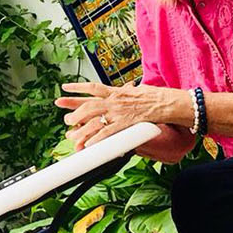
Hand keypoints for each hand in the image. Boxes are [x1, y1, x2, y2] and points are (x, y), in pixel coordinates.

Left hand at [55, 81, 170, 150]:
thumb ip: (128, 92)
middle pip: (88, 105)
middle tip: (65, 118)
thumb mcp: (138, 90)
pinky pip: (106, 132)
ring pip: (93, 120)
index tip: (64, 88)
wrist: (167, 102)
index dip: (77, 88)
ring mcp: (118, 112)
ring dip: (81, 129)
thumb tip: (127, 90)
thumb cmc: (156, 97)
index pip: (92, 87)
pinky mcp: (125, 124)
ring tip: (71, 135)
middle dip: (73, 111)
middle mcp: (114, 101)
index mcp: (116, 91)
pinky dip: (96, 139)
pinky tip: (87, 144)